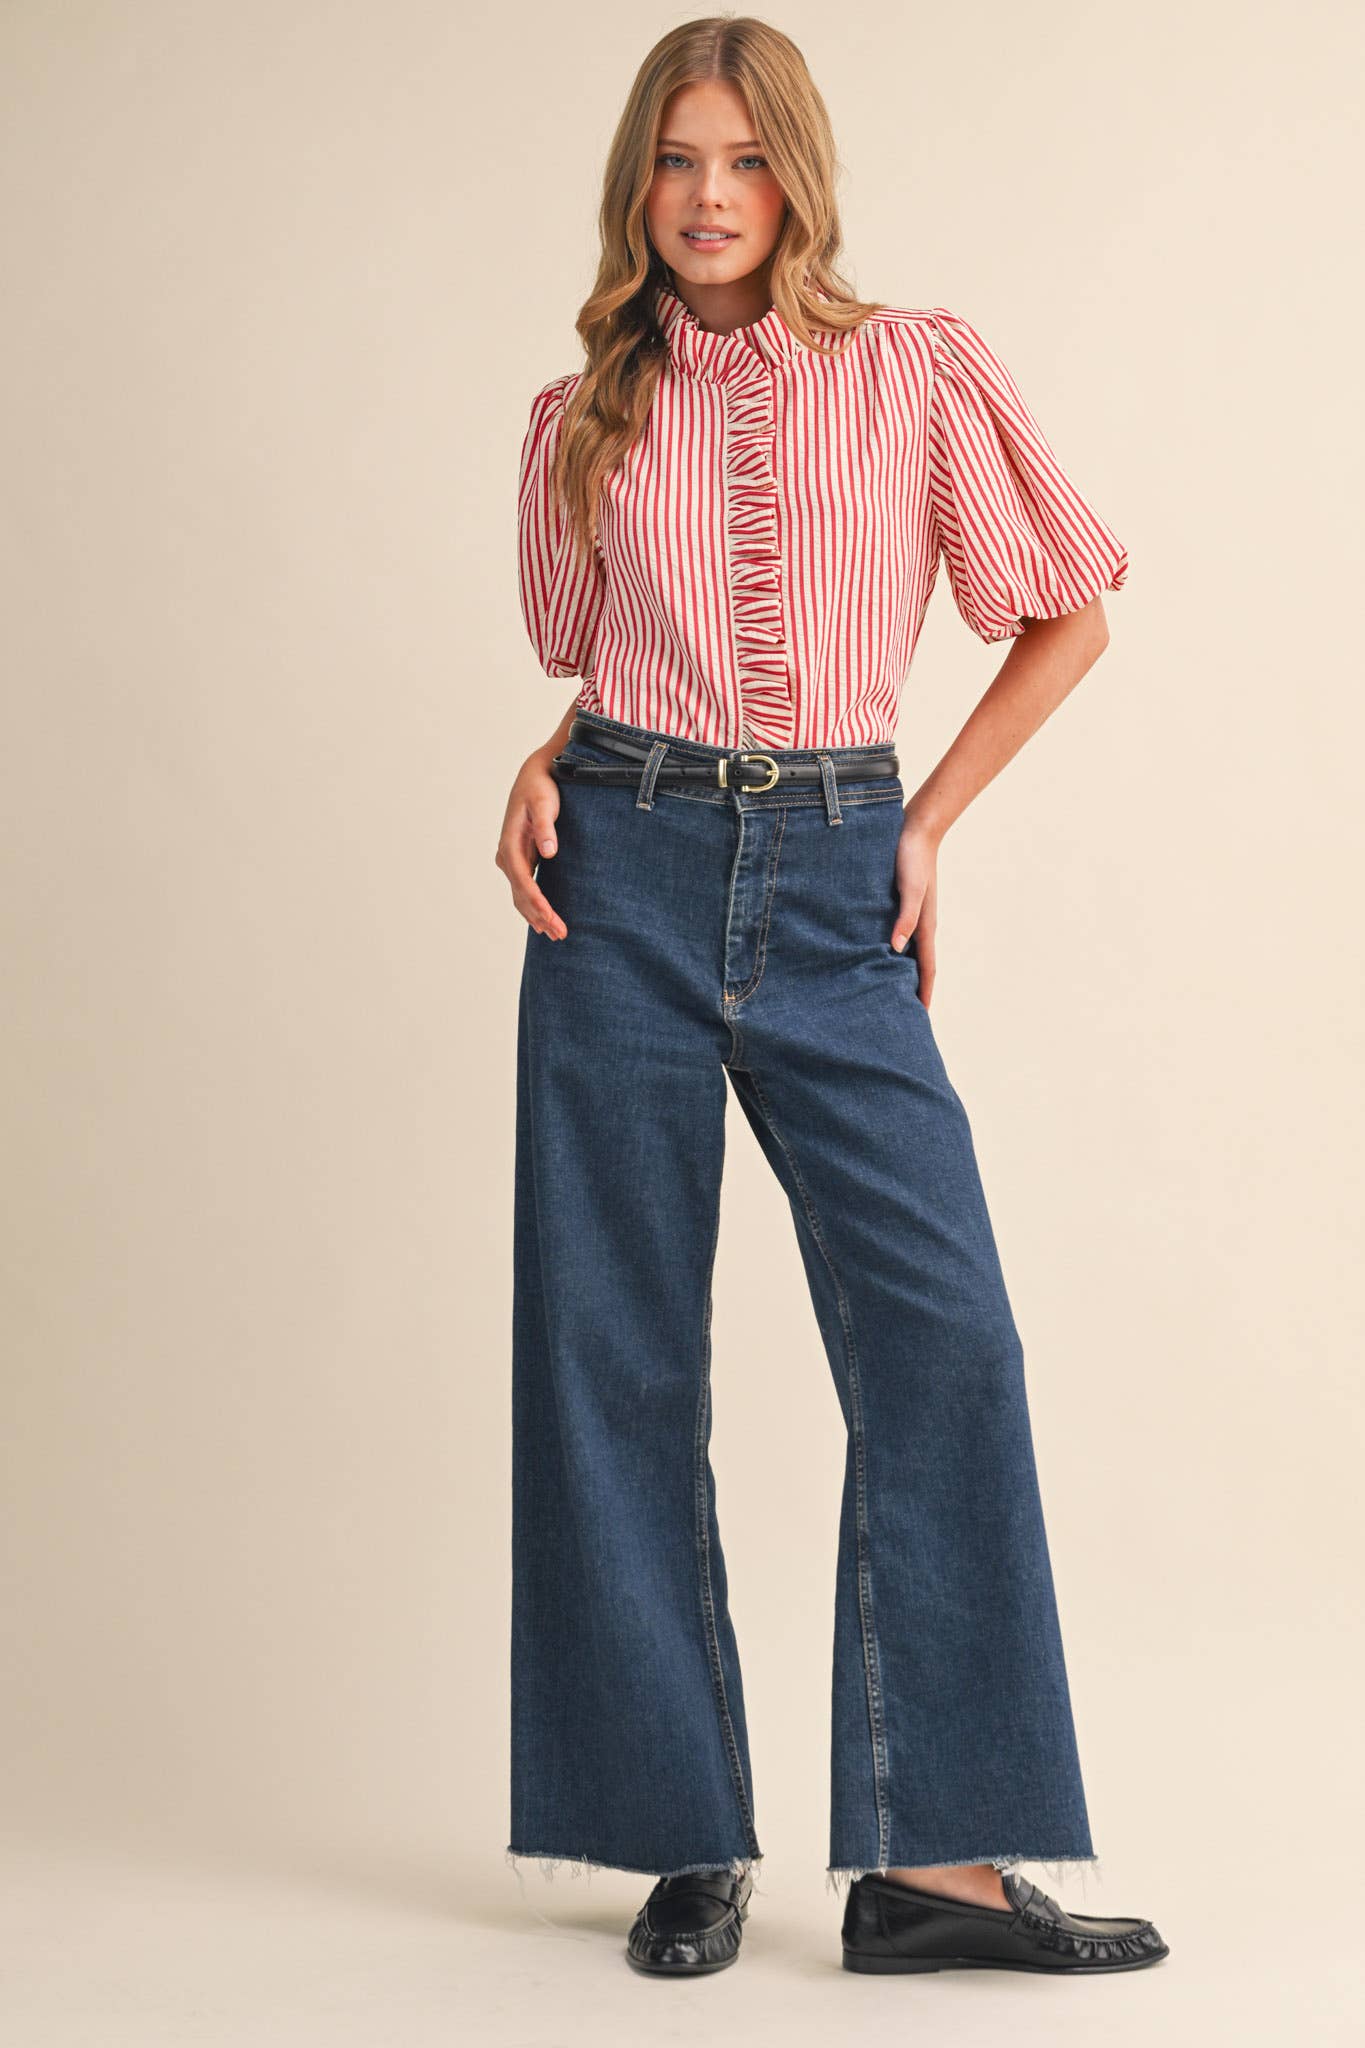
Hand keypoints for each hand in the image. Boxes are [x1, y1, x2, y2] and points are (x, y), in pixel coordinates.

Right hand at [495, 750, 568, 939]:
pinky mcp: (522, 860)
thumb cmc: (540, 789)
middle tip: (560, 934)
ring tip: (555, 933)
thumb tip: (549, 852)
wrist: (534, 776)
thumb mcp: (544, 803)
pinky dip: (534, 906)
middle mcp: (507, 856)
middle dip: (539, 916)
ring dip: (536, 915)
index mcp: (510, 844)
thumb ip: (546, 827)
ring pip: (521, 896)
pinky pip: (525, 889)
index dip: (536, 902)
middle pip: (521, 895)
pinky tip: (545, 918)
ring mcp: (512, 860)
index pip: (523, 881)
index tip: (551, 917)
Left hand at [891, 809, 939, 1008]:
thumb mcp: (910, 889)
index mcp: (926, 925)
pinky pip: (896, 935)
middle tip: (903, 1012)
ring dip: (901, 972)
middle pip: (919, 965)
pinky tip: (877, 955)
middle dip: (914, 989)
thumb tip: (897, 950)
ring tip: (888, 991)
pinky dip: (891, 951)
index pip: (927, 968)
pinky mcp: (899, 905)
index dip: (924, 992)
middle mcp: (920, 924)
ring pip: (907, 952)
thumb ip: (905, 918)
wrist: (915, 829)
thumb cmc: (912, 858)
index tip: (920, 1016)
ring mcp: (910, 915)